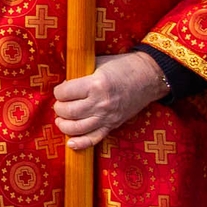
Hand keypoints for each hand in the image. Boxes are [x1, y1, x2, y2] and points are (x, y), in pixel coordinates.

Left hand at [51, 52, 169, 149]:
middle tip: (60, 104)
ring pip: (77, 128)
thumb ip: (80, 74)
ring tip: (61, 119)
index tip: (61, 90)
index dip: (58, 91)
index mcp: (96, 85)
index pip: (65, 93)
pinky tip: (70, 143)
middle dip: (59, 108)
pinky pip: (94, 139)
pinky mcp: (112, 125)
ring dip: (64, 125)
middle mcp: (101, 103)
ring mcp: (107, 117)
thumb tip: (63, 85)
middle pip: (69, 112)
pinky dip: (80, 143)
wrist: (148, 77)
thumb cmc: (122, 67)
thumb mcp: (98, 63)